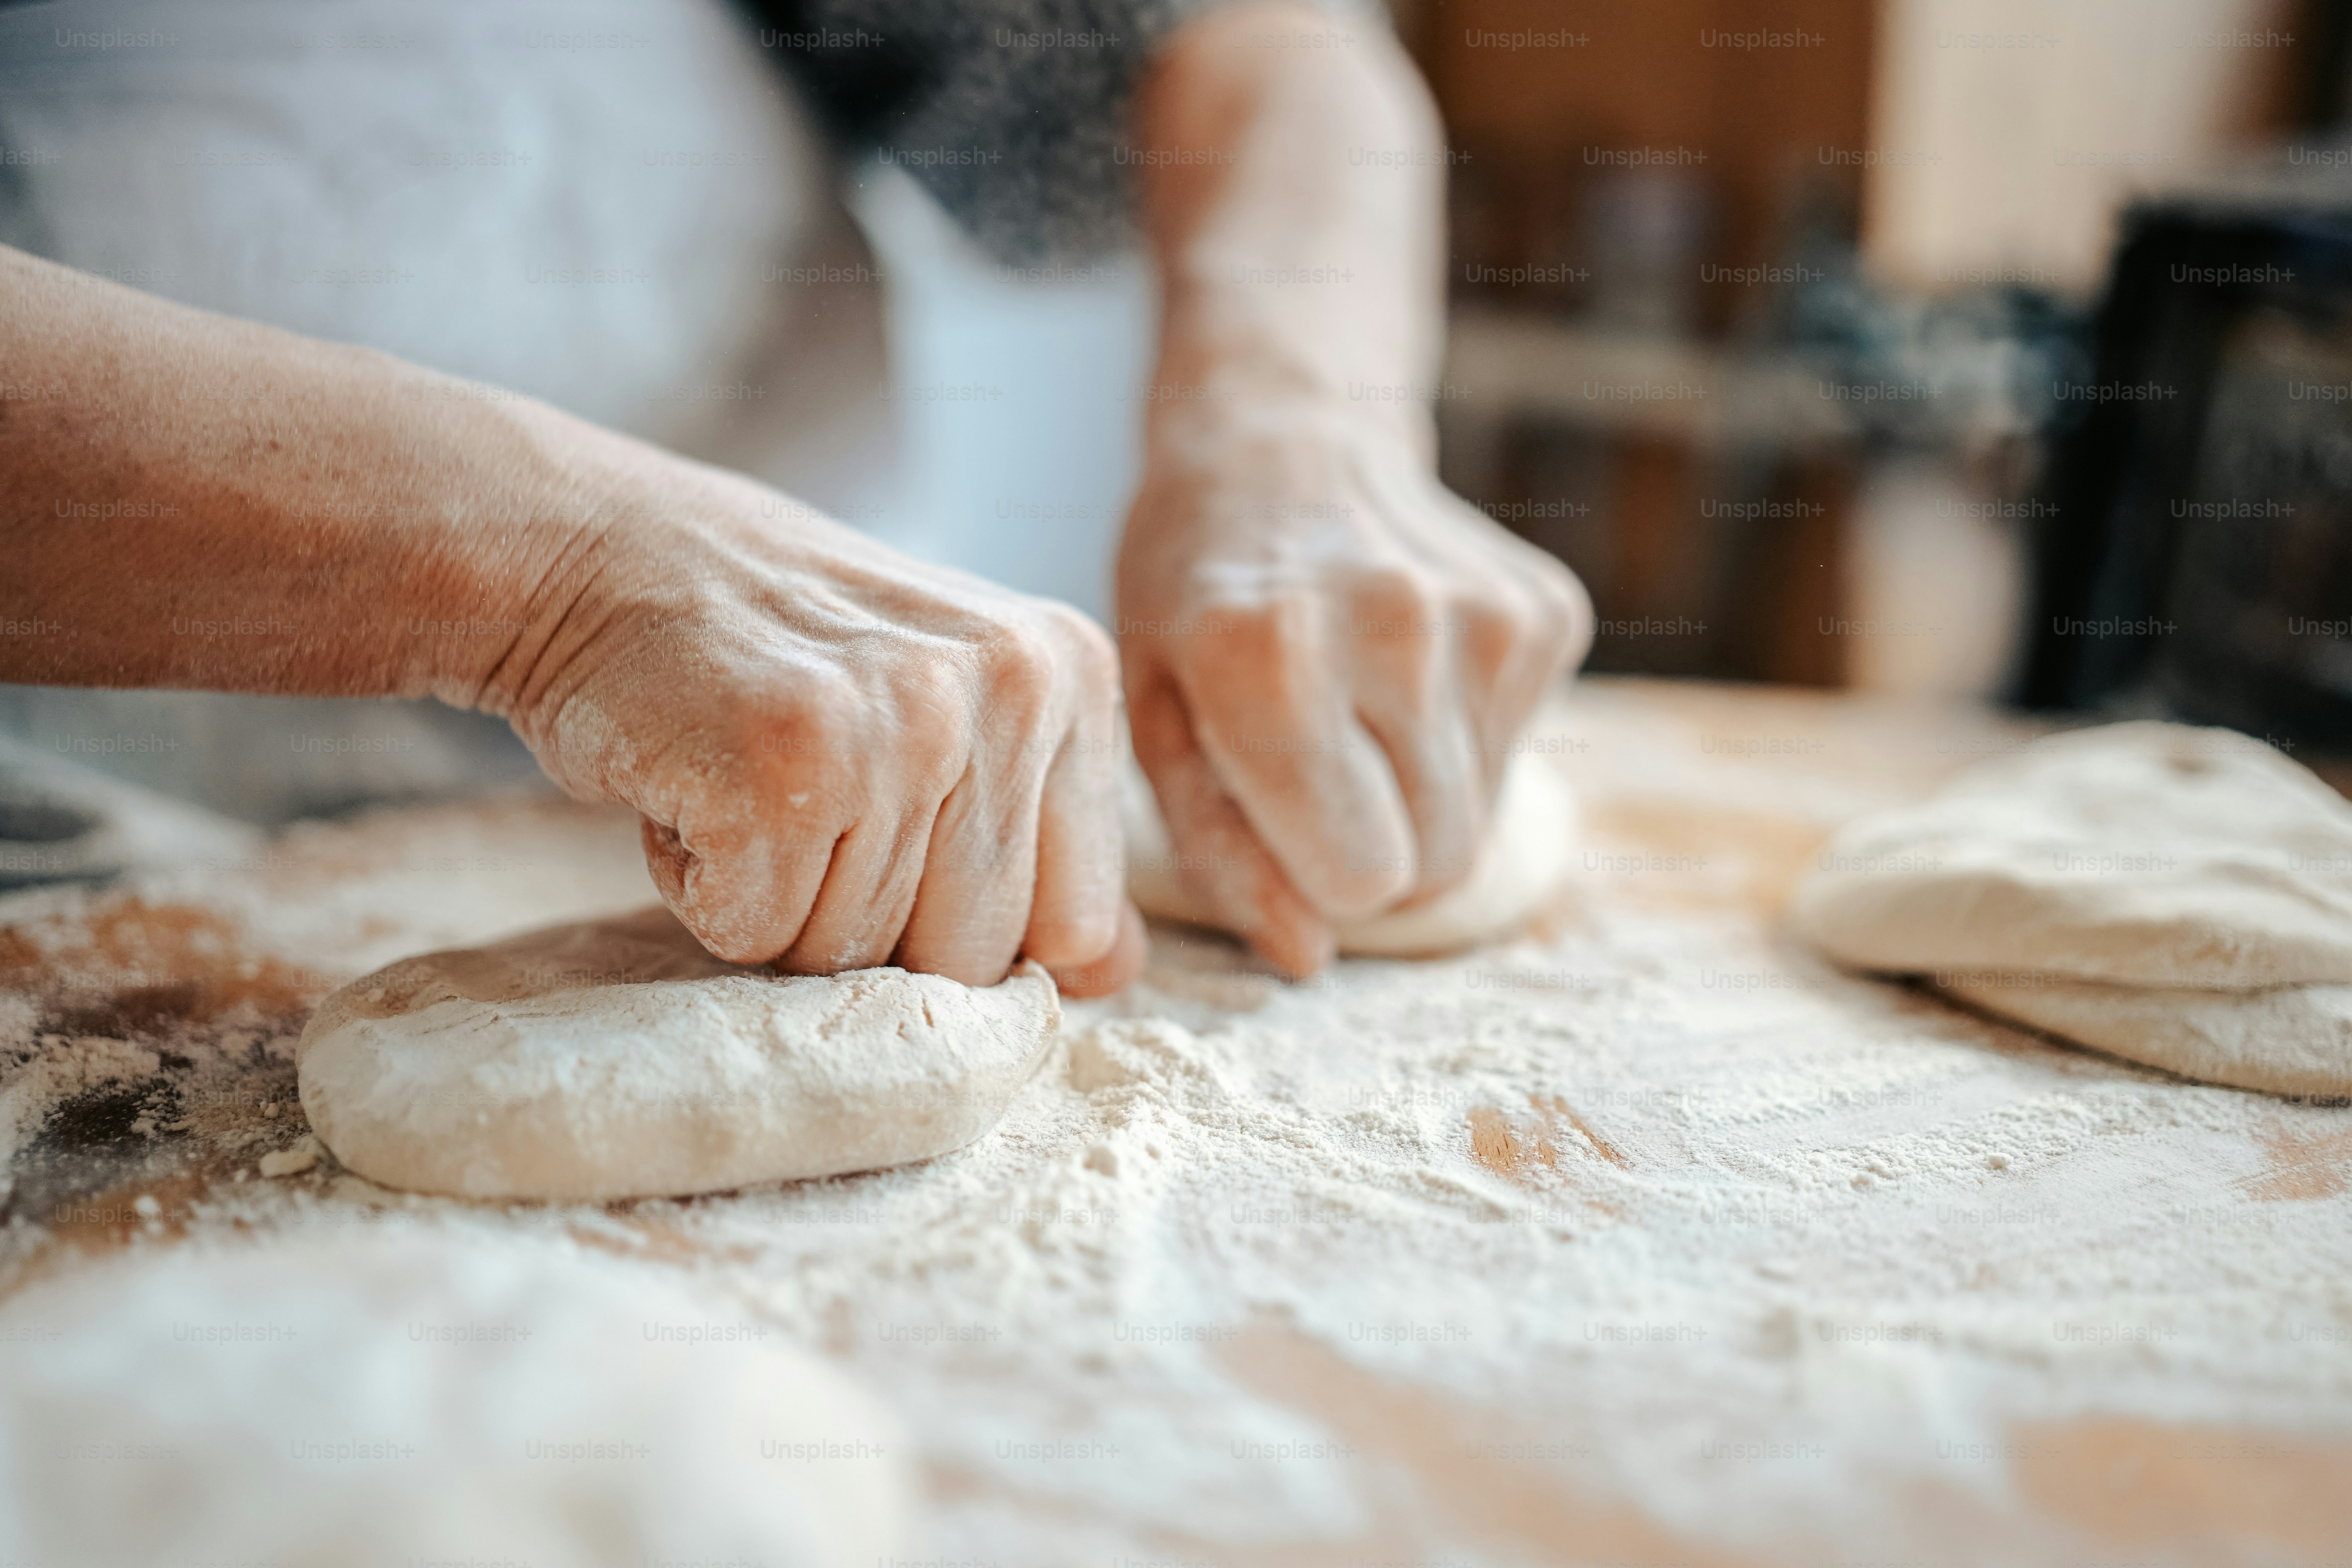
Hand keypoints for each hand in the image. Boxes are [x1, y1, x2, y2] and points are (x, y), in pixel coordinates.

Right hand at [491, 450, 1140, 993]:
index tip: (893, 836)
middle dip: (870, 922)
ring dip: (779, 901)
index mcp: (1071, 674)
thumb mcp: (951, 709)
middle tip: (805, 802)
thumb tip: (1111, 974)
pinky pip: (759, 933)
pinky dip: (703, 887)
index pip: (1075, 923)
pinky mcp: (790, 763)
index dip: (968, 925)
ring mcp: (905, 720)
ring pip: (858, 955)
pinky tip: (698, 784)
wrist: (595, 553)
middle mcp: (1009, 686)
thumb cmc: (778, 653)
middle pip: (972, 956)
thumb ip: (1044, 839)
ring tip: (751, 782)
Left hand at [1117, 398, 1590, 974]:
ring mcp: (1485, 614)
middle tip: (1317, 766)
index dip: (1315, 873)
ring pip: (1480, 827)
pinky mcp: (1546, 612)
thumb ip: (1221, 852)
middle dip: (1372, 849)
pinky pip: (1516, 759)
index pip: (1359, 881)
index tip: (1278, 812)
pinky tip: (1405, 669)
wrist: (1281, 447)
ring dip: (1416, 800)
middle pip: (1432, 866)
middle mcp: (1394, 628)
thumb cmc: (1196, 603)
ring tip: (1357, 712)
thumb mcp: (1158, 724)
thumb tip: (1307, 956)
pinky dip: (1461, 741)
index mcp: (1270, 663)